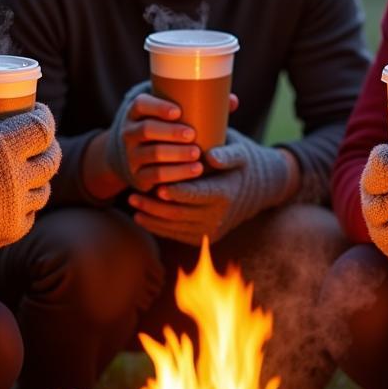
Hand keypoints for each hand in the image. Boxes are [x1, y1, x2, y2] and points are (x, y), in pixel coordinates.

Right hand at [0, 101, 60, 250]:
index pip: (43, 127)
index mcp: (4, 144)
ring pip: (44, 190)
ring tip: (31, 172)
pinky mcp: (10, 229)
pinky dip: (27, 207)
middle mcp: (17, 174)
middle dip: (49, 148)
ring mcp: (17, 205)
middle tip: (39, 142)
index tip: (37, 110)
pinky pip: (30, 217)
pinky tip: (21, 201)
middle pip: (51, 160)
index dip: (45, 116)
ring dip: (40, 179)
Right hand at [104, 81, 202, 192]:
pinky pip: (155, 176)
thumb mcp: (170, 115)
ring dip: (176, 155)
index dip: (158, 107)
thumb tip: (232, 101)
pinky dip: (175, 175)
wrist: (135, 157)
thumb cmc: (163, 128)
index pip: (141, 104)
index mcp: (136, 112)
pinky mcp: (138, 176)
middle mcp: (129, 132)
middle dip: (170, 132)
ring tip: (197, 155)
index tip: (178, 111)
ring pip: (152, 154)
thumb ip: (198, 105)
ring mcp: (131, 155)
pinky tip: (192, 172)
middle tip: (192, 135)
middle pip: (147, 129)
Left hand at [129, 128, 293, 244]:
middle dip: (153, 206)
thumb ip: (227, 153)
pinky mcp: (204, 237)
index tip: (157, 186)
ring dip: (151, 216)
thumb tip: (211, 157)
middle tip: (131, 196)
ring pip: (175, 226)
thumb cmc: (239, 161)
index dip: (176, 192)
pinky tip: (141, 216)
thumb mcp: (239, 151)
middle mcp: (219, 216)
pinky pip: (176, 235)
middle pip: (180, 214)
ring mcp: (211, 230)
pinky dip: (157, 226)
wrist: (256, 188)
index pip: (197, 195)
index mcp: (226, 193)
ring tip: (132, 202)